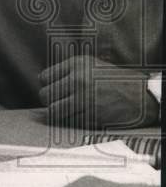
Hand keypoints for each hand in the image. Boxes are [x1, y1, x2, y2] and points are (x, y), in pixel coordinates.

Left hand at [39, 55, 156, 128]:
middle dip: (50, 101)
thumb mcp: (92, 65)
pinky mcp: (91, 116)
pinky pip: (68, 122)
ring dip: (57, 114)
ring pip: (53, 111)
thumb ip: (69, 70)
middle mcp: (78, 79)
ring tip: (66, 112)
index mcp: (77, 64)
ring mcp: (84, 99)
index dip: (47, 85)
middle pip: (45, 95)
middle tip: (59, 103)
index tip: (55, 90)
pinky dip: (70, 122)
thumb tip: (44, 82)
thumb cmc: (116, 81)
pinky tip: (80, 117)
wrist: (144, 97)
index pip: (43, 77)